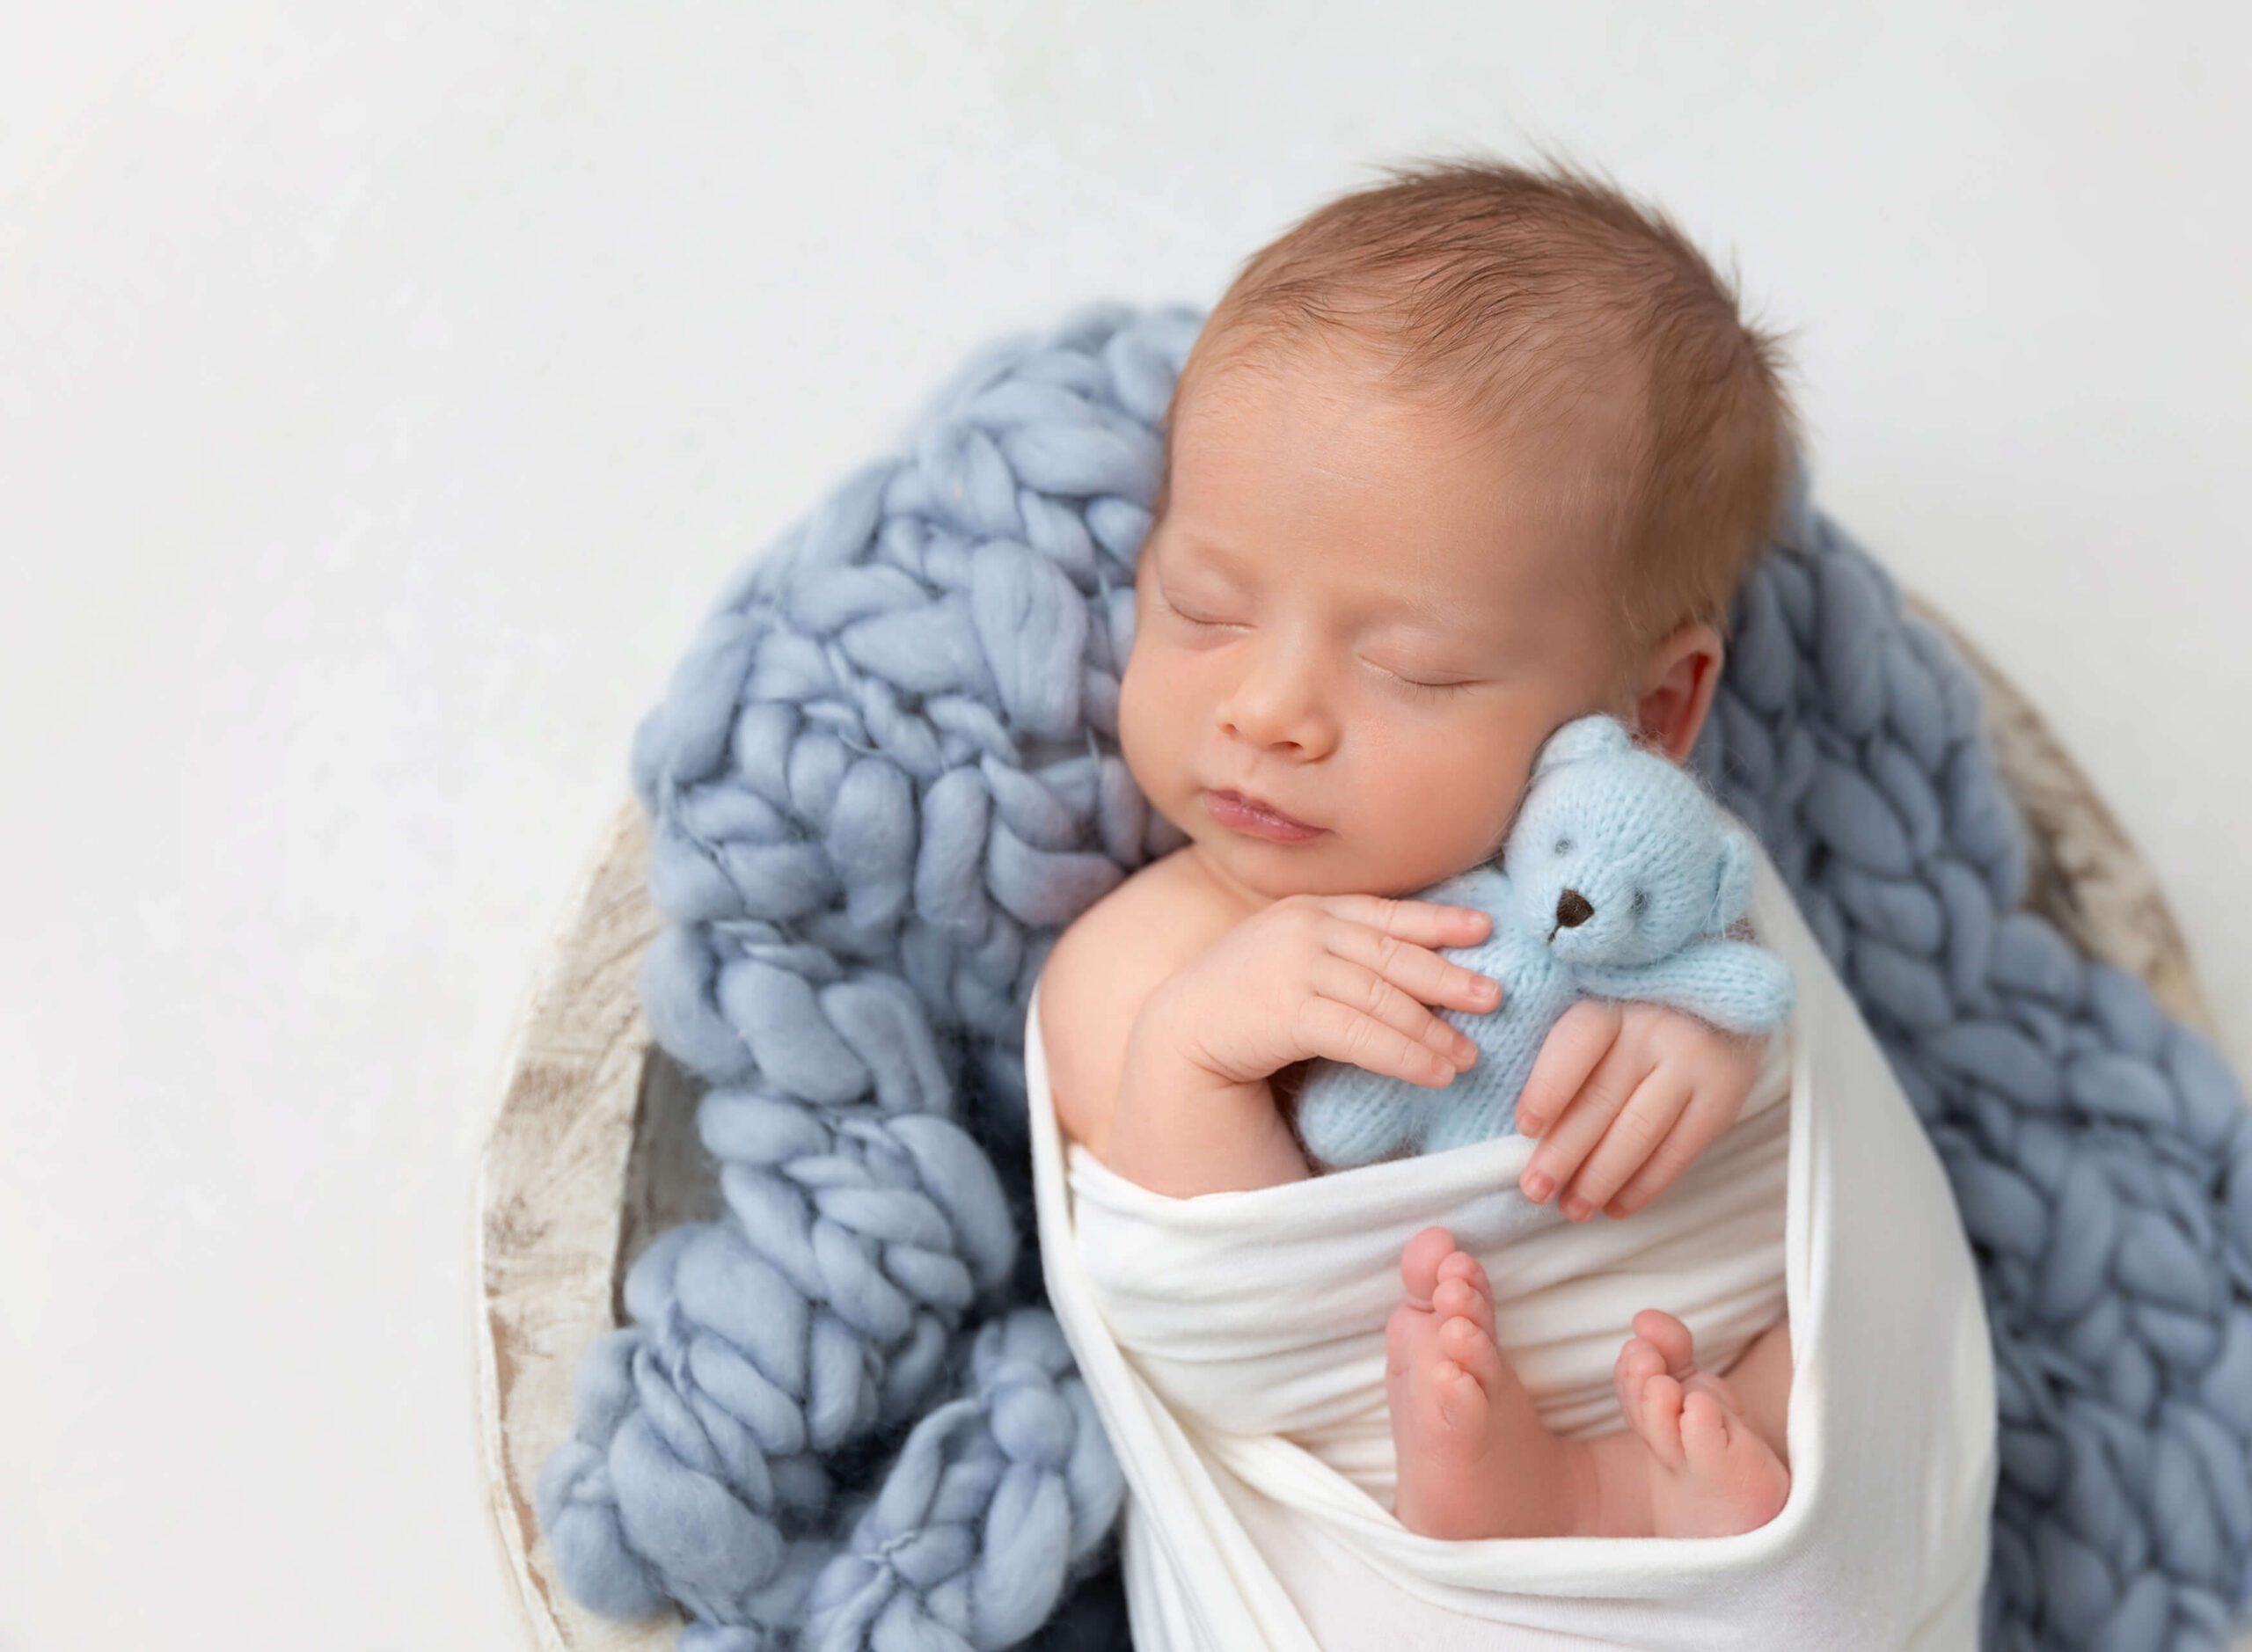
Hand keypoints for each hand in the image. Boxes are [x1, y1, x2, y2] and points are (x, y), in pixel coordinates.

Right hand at [1139, 892, 1504, 1094]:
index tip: (1483, 928)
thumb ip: (1336, 950)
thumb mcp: (1289, 958)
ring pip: (1383, 997)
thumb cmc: (1241, 1002)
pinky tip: (1435, 1073)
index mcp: (1307, 909)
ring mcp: (1294, 966)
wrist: (1177, 1033)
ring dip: (1432, 1029)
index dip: (1437, 920)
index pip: (1384, 912)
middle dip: (1447, 975)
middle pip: (1391, 953)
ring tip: (1467, 1055)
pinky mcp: (1288, 1011)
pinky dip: (1406, 1054)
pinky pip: (1363, 1035)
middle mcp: (1303, 927)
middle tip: (1493, 996)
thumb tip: (1410, 962)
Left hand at [1512, 999, 1766, 1220]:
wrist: (1723, 997)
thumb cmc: (1637, 1013)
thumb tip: (1528, 1126)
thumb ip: (1568, 1051)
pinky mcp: (1723, 1096)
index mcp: (1613, 1002)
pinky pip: (1680, 1150)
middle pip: (1603, 1097)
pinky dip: (1646, 1185)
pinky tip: (1617, 1206)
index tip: (1525, 1129)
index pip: (1578, 1042)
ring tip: (1572, 1209)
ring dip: (1601, 1178)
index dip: (1549, 1086)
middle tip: (1535, 1189)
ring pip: (1640, 1131)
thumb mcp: (1601, 1007)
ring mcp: (1693, 1063)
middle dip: (1564, 1152)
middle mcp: (1655, 1029)